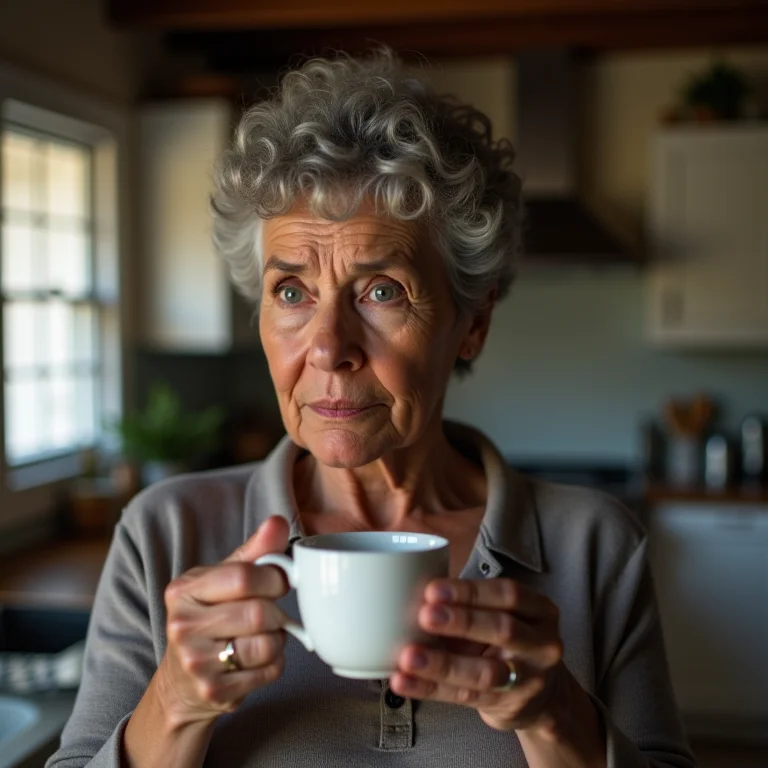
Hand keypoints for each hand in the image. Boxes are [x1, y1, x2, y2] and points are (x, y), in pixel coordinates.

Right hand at [158, 516, 291, 725]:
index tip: (278, 581)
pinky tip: (257, 659)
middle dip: (276, 611)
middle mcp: (183, 626)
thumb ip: (253, 551)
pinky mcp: (214, 692)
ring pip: (267, 644)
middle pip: (258, 613)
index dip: (273, 578)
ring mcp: (196, 663)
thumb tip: (278, 522)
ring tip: (263, 635)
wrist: (180, 681)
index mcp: (183, 590)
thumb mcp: (221, 579)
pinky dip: (274, 663)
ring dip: (277, 639)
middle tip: (272, 611)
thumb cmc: (208, 618)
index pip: (243, 576)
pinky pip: (269, 671)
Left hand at [390, 578, 564, 732]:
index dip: (470, 592)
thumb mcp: (502, 615)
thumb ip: (469, 604)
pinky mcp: (508, 706)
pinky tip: (405, 681)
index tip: (433, 589)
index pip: (508, 595)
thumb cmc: (509, 641)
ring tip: (409, 656)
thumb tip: (415, 590)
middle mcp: (542, 645)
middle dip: (460, 622)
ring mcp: (529, 680)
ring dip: (442, 663)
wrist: (541, 696)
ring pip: (485, 671)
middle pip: (503, 629)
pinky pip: (465, 697)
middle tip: (424, 615)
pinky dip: (430, 688)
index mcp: (540, 611)